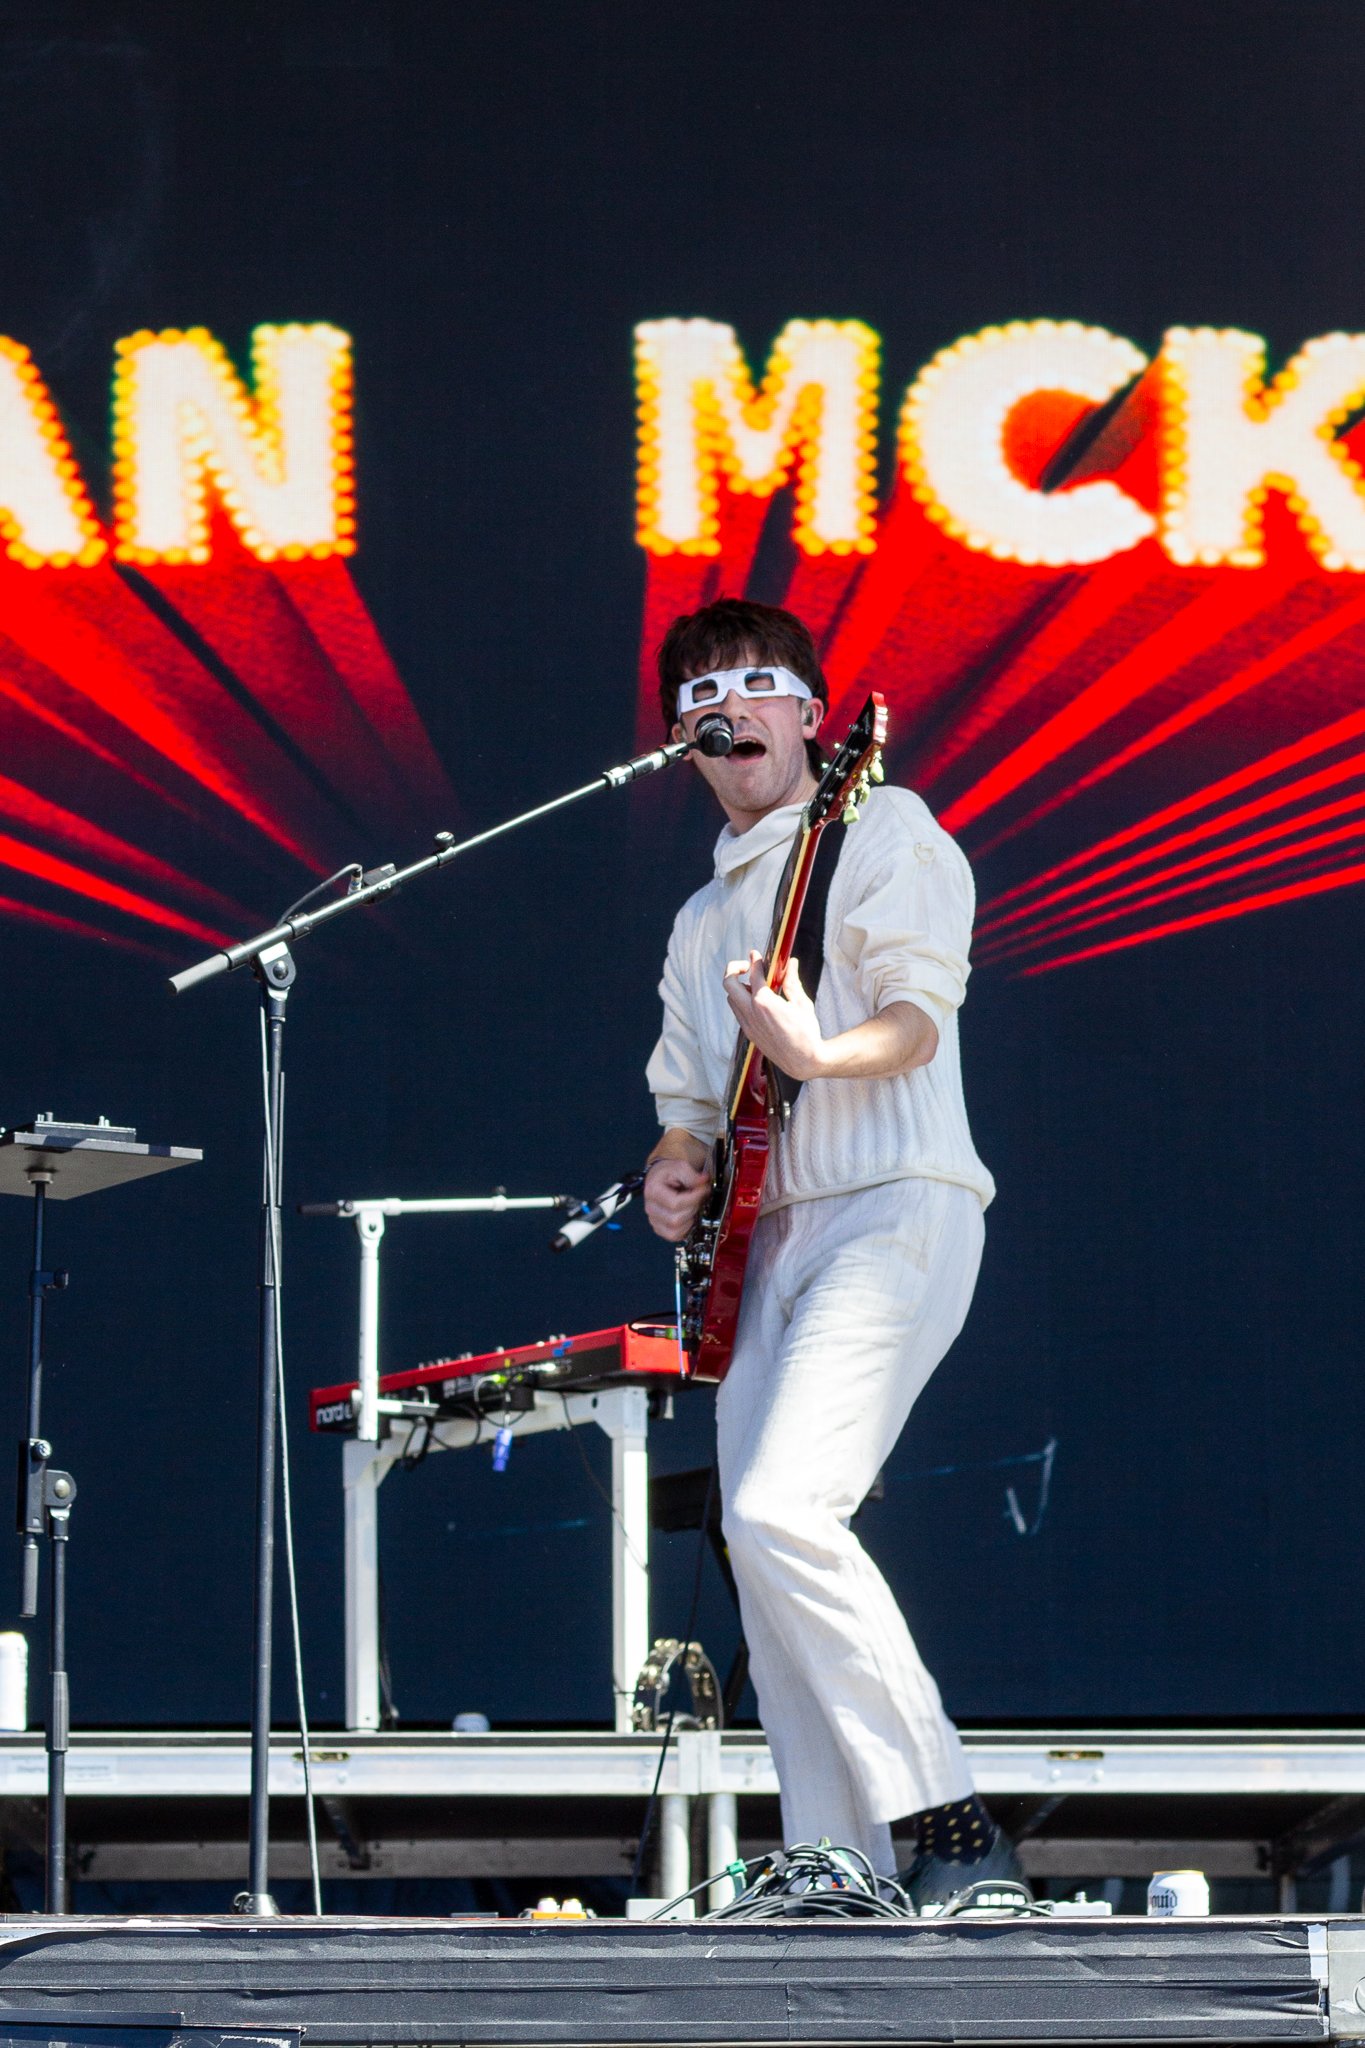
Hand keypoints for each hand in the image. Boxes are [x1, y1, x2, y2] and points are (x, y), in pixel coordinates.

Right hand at [643, 1156, 711, 1240]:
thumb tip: (704, 1182)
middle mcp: (651, 1208)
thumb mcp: (680, 1166)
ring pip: (675, 1231)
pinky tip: (688, 1216)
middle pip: (675, 1220)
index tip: (703, 1190)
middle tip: (699, 1198)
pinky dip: (685, 1229)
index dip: (694, 1198)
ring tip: (693, 1207)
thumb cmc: (668, 1173)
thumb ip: (692, 1175)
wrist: (662, 1178)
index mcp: (652, 1191)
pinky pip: (675, 1236)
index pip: (675, 1203)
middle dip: (692, 1208)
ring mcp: (655, 1220)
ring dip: (689, 1220)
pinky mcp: (660, 1229)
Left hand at [723, 949, 825, 1082]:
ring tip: (755, 984)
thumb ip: (792, 982)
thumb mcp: (802, 1003)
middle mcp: (751, 1013)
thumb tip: (791, 963)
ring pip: (731, 998)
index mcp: (764, 1002)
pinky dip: (742, 1001)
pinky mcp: (749, 1033)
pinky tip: (758, 1001)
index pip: (753, 974)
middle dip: (735, 969)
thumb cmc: (806, 1032)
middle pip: (728, 983)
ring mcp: (747, 1024)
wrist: (803, 1061)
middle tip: (748, 966)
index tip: (756, 954)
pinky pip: (738, 1012)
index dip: (754, 961)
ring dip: (738, 986)